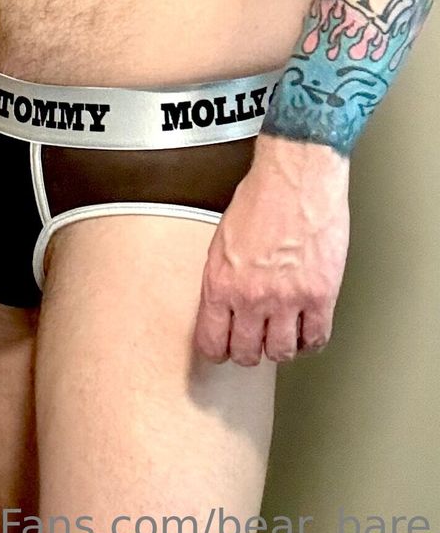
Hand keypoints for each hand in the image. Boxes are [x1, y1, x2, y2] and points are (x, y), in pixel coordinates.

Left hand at [194, 133, 349, 365]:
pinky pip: (316, 339)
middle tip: (255, 343)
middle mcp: (252, 296)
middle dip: (249, 352)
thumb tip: (223, 306)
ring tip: (282, 334)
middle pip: (247, 354)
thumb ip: (222, 278)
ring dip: (281, 347)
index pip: (211, 341)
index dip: (218, 351)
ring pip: (282, 353)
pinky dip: (311, 340)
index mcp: (220, 282)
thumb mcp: (222, 240)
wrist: (296, 177)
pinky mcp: (320, 296)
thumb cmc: (260, 198)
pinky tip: (307, 329)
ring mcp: (287, 299)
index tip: (223, 350)